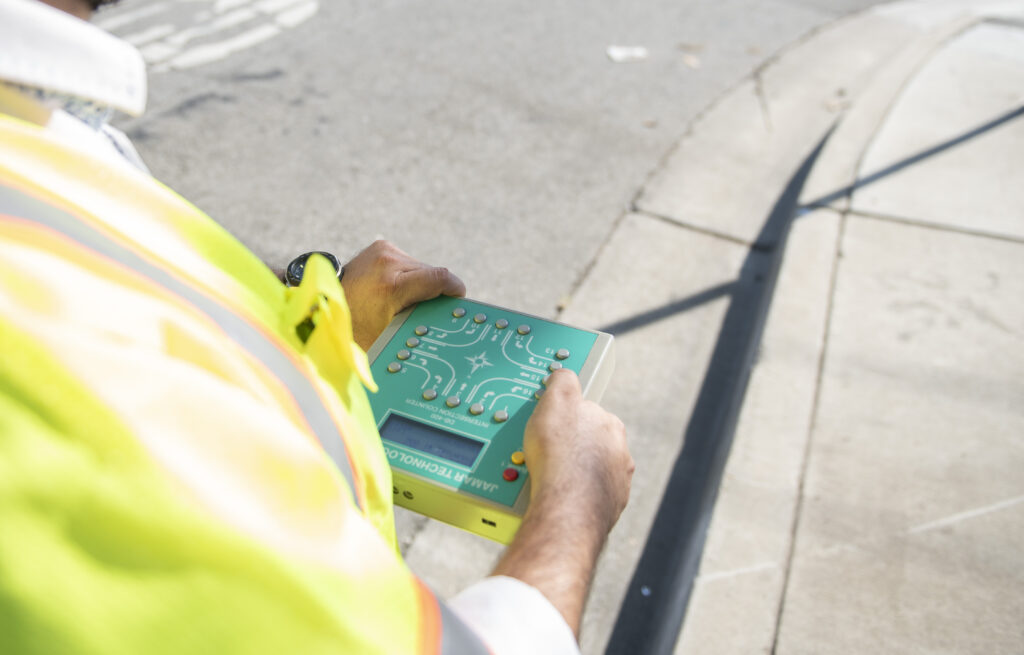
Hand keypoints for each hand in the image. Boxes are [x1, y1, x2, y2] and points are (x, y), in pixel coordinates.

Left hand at [340, 240, 465, 350]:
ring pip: (420, 267)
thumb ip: (417, 322)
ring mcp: (383, 250)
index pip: (440, 277)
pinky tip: (397, 288)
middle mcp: (388, 261)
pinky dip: (408, 275)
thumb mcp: (389, 333)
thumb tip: (446, 324)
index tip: (459, 299)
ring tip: (405, 300)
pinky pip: (408, 262)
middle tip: (428, 310)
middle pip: (431, 273)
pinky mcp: (381, 246)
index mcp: (391, 285)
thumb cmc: (354, 328)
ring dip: (420, 283)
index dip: (455, 288)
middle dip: (434, 291)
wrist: (322, 304)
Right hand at [524, 369, 633, 534]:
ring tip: (547, 477)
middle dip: (572, 448)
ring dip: (574, 473)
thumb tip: (565, 374)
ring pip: (592, 473)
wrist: (566, 505)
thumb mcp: (557, 399)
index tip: (553, 427)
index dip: (568, 419)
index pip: (590, 414)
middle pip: (592, 445)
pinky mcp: (609, 510)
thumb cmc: (562, 453)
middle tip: (546, 453)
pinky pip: (588, 498)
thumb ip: (563, 381)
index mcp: (611, 425)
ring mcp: (616, 483)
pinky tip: (557, 496)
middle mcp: (620, 454)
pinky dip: (575, 496)